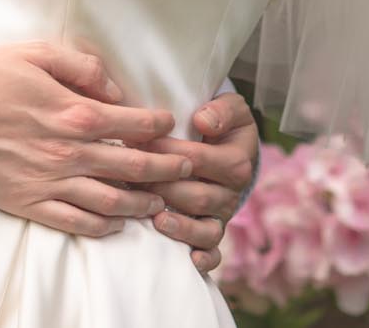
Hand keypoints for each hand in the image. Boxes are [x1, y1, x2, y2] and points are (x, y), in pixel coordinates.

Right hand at [0, 42, 192, 238]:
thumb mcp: (37, 52)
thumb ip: (83, 67)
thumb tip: (115, 89)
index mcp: (74, 111)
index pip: (134, 123)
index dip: (160, 126)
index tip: (172, 125)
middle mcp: (69, 151)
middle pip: (135, 166)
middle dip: (168, 168)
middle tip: (187, 169)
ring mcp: (50, 182)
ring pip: (113, 201)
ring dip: (144, 202)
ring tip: (161, 200)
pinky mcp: (29, 204)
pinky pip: (78, 223)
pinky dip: (104, 226)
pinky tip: (117, 222)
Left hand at [122, 91, 257, 274]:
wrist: (231, 145)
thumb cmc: (223, 124)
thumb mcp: (231, 107)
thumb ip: (221, 110)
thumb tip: (203, 121)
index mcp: (236, 161)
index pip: (199, 159)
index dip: (167, 153)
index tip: (138, 142)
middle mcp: (231, 193)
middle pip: (198, 197)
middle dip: (164, 190)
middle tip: (132, 182)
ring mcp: (222, 215)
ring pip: (205, 229)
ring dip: (180, 226)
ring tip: (156, 219)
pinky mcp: (215, 232)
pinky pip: (213, 252)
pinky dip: (204, 259)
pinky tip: (188, 260)